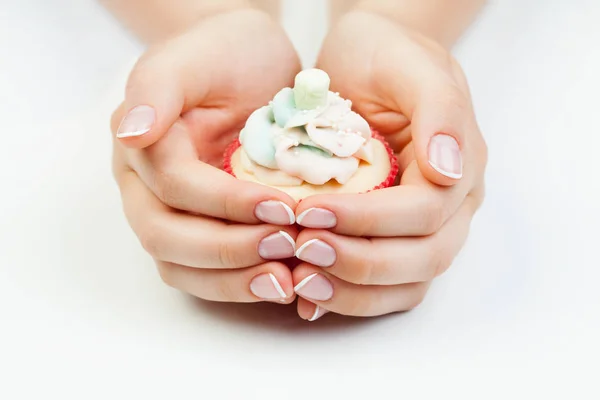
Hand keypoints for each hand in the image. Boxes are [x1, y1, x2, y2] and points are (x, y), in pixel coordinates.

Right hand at [111, 9, 302, 303]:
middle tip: (287, 247)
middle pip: (167, 238)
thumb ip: (159, 86)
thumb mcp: (196, 56)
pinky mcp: (201, 228)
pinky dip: (240, 283)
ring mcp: (171, 212)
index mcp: (143, 145)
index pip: (174, 187)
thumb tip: (132, 132)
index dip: (226, 204)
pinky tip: (281, 281)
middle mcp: (147, 186)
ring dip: (232, 280)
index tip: (284, 208)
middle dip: (228, 249)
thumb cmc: (226, 52)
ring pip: (181, 267)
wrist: (248, 62)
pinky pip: (206, 272)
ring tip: (286, 282)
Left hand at [292, 11, 486, 319]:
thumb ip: (440, 110)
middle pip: (420, 260)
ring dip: (353, 291)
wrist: (367, 57)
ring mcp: (424, 227)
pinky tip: (310, 298)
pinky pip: (383, 284)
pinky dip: (348, 296)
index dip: (370, 221)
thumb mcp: (412, 65)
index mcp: (460, 168)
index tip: (311, 213)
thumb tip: (449, 171)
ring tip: (300, 282)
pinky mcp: (392, 237)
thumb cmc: (387, 55)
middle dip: (360, 263)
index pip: (425, 214)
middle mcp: (450, 207)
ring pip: (405, 284)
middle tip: (302, 250)